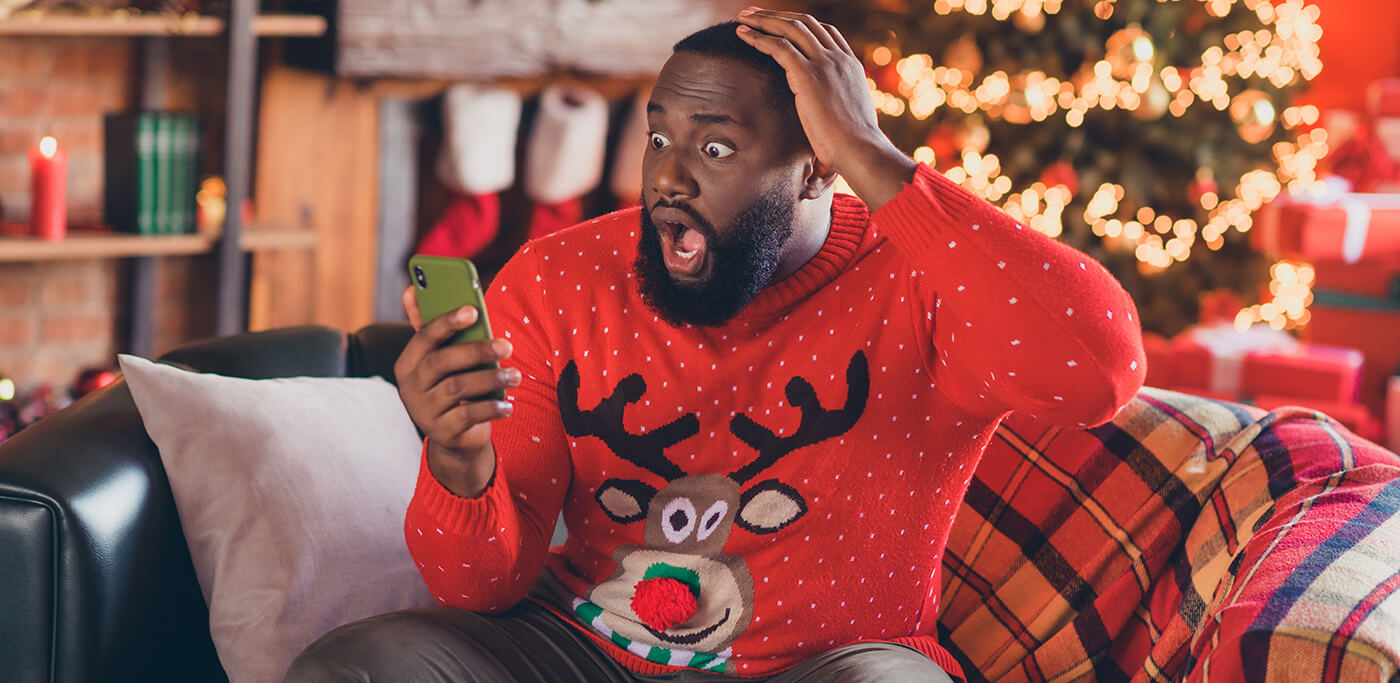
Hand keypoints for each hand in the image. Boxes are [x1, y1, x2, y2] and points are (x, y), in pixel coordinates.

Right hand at [395, 286, 519, 496]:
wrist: (455, 436)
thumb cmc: (451, 386)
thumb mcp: (442, 359)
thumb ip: (432, 328)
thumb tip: (410, 290)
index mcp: (408, 362)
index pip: (424, 336)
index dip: (448, 321)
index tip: (473, 310)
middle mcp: (410, 387)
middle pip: (442, 362)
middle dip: (477, 351)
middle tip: (508, 347)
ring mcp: (424, 411)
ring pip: (458, 389)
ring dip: (490, 380)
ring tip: (516, 376)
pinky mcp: (442, 432)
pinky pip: (468, 416)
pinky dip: (491, 408)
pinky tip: (509, 404)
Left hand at [736, 7, 916, 209]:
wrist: (860, 150)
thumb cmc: (855, 146)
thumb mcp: (849, 118)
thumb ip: (838, 107)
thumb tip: (830, 119)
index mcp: (850, 65)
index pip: (825, 32)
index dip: (800, 24)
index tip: (781, 24)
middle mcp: (839, 58)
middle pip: (805, 23)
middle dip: (777, 16)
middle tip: (754, 13)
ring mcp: (825, 64)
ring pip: (790, 28)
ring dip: (764, 20)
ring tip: (742, 17)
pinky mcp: (808, 75)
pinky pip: (779, 46)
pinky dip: (758, 38)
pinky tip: (742, 35)